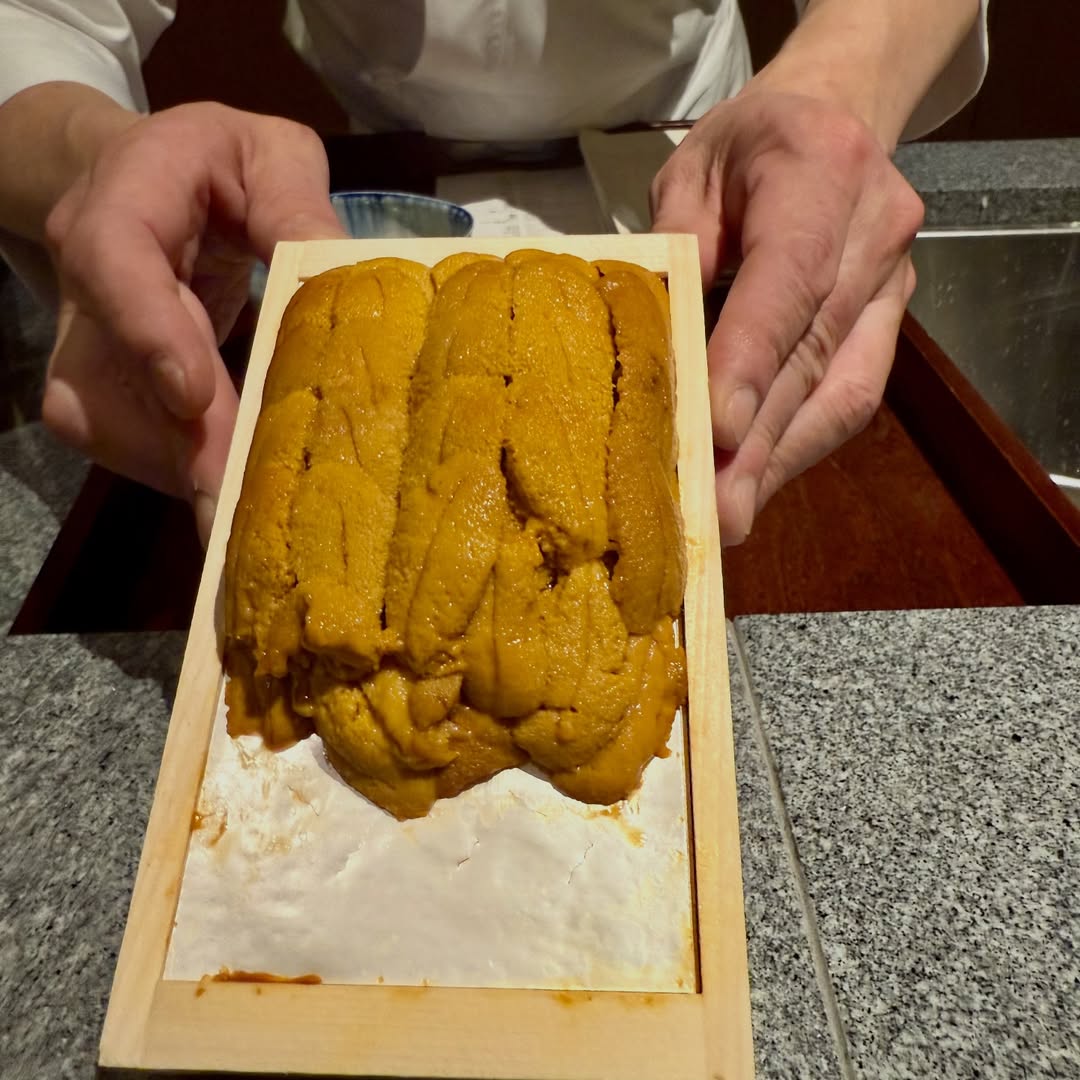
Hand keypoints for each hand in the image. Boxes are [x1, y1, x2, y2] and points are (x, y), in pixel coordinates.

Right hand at [42, 103, 345, 543]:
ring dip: (176, 465)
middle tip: (235, 500)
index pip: (113, 258)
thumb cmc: (223, 165)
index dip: (147, 329)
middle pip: (106, 365)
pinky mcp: (93, 380)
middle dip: (177, 438)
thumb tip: (344, 277)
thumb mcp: (271, 156)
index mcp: (128, 194)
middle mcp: (87, 270)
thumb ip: (298, 203)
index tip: (193, 395)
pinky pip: (117, 442)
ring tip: (245, 501)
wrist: (154, 179)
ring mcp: (82, 332)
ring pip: (101, 417)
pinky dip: (174, 470)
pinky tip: (229, 485)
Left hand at [651, 89, 922, 544]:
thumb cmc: (748, 145)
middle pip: (816, 353)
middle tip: (716, 512)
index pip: (790, 279)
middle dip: (762, 440)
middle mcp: (875, 230)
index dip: (754, 359)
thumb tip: (665, 344)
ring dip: (782, 460)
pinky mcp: (891, 320)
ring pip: (842, 388)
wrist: (837, 117)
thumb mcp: (690, 172)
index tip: (720, 430)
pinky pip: (851, 393)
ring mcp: (895, 282)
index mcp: (823, 170)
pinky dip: (800, 443)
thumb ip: (677, 247)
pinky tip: (758, 479)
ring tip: (731, 517)